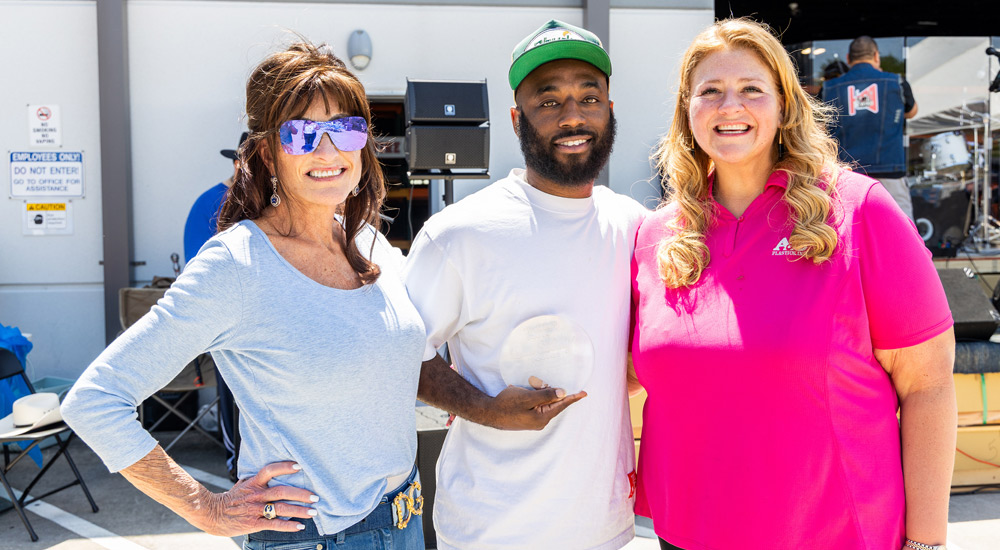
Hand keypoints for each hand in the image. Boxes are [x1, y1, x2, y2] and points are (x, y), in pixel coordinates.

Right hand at [193, 461, 317, 536]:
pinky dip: (289, 526)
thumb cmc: (230, 498)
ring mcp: (255, 510)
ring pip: (281, 509)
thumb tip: (271, 470)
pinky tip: (300, 526)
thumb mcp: (242, 484)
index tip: (299, 466)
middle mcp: (256, 495)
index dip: (284, 467)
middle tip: (315, 496)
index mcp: (253, 483)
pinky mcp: (254, 524)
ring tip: (313, 512)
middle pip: (282, 491)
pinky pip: (274, 525)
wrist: (211, 514)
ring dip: (299, 510)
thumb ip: (256, 478)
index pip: (270, 470)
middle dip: (301, 494)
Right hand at [487, 376, 586, 430]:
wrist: (489, 413)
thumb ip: (546, 395)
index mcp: (542, 418)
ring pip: (542, 401)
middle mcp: (540, 421)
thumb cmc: (507, 404)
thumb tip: (563, 393)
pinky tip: (519, 393)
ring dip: (535, 392)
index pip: (562, 405)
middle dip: (544, 389)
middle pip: (551, 401)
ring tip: (520, 389)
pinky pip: (534, 404)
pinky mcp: (527, 417)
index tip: (584, 393)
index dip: (573, 397)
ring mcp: (533, 420)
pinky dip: (530, 396)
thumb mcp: (527, 397)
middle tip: (532, 382)